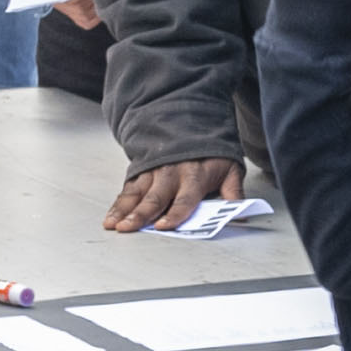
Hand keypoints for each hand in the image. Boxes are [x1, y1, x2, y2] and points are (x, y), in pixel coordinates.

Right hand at [107, 157, 241, 230]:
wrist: (188, 122)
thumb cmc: (210, 154)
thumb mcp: (230, 168)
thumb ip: (234, 191)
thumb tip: (240, 213)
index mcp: (194, 176)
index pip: (184, 199)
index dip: (174, 214)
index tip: (163, 226)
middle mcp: (171, 174)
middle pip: (155, 198)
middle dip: (140, 214)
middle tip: (128, 227)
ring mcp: (153, 173)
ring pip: (137, 194)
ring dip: (124, 210)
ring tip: (114, 224)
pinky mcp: (140, 173)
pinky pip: (128, 190)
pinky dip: (118, 205)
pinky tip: (110, 218)